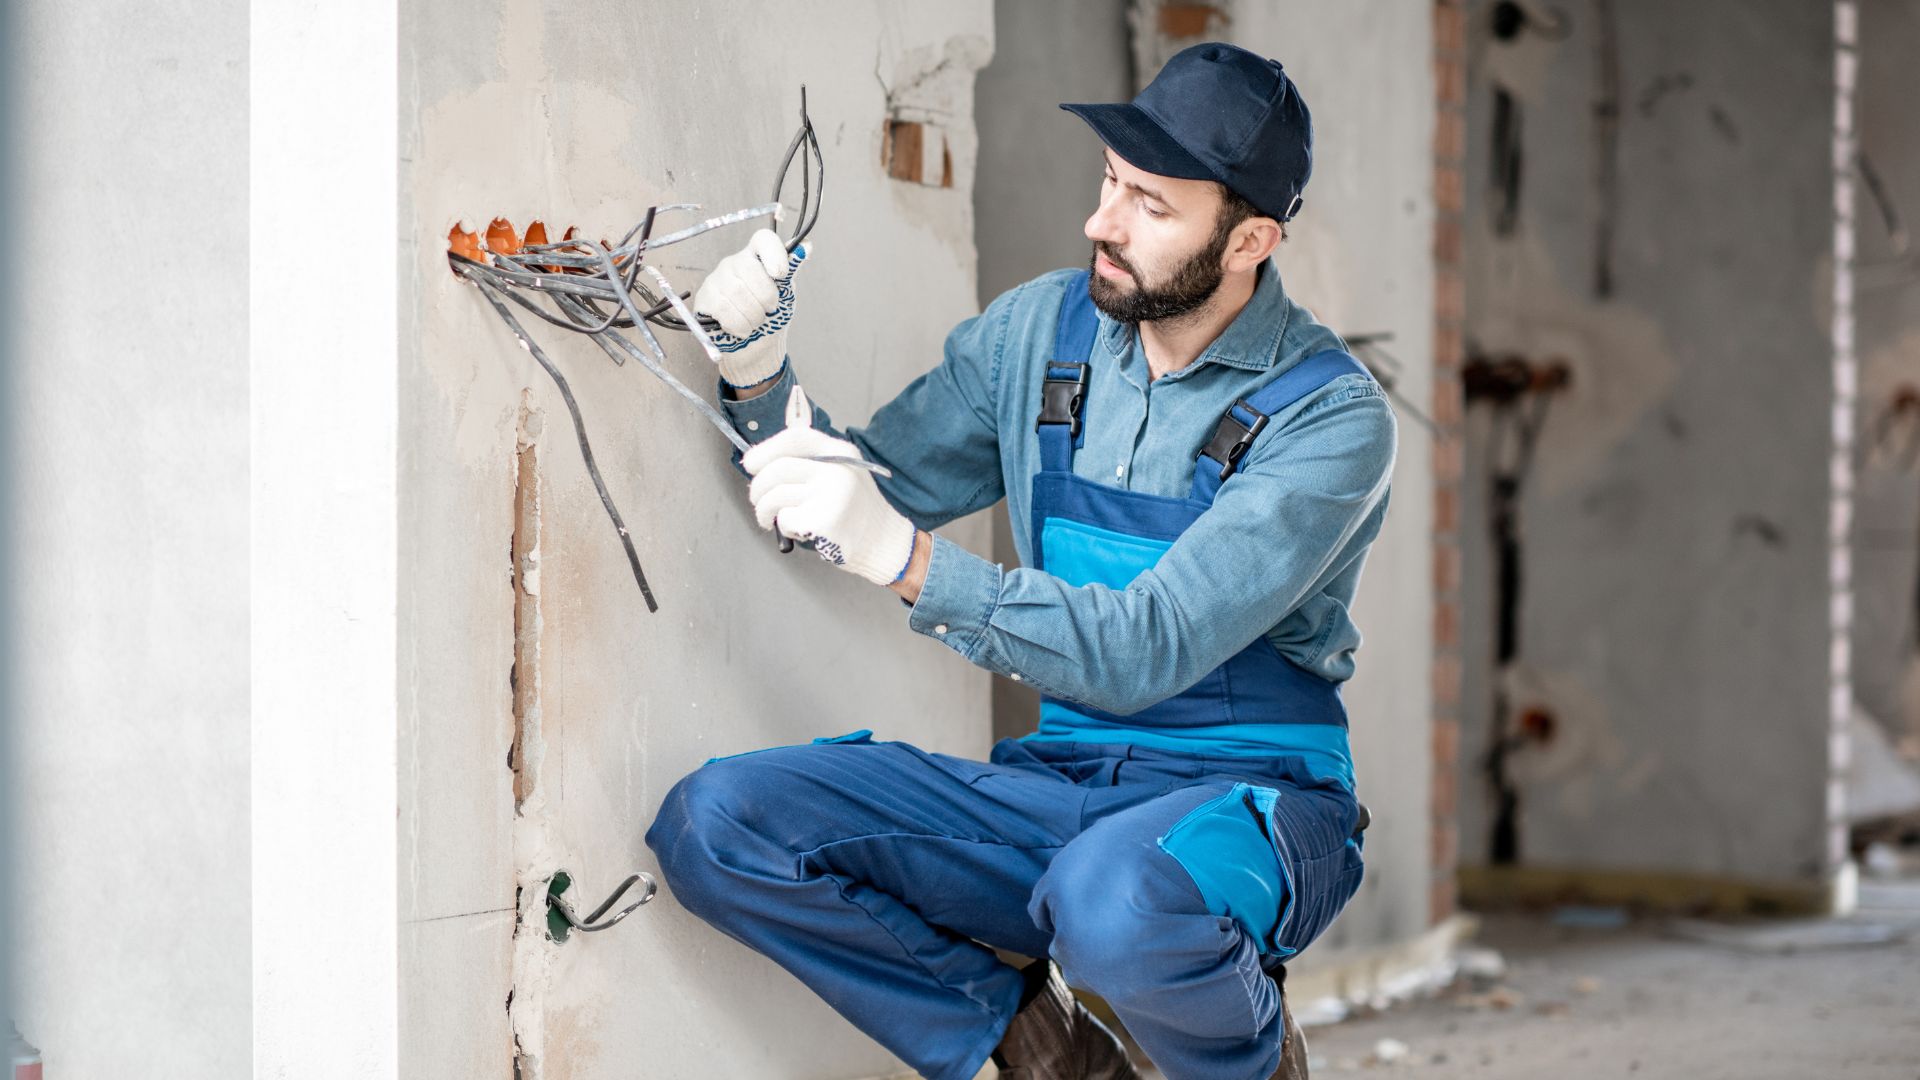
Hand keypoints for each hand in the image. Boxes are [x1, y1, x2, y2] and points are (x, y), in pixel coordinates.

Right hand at [693, 228, 808, 388]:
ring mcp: (716, 279)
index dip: (774, 254)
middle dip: (766, 297)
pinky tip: (740, 329)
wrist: (753, 348)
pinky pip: (723, 308)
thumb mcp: (784, 293)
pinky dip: (738, 324)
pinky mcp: (705, 298)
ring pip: (737, 292)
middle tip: (768, 310)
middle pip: (750, 269)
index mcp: (756, 258)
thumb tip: (806, 246)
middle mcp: (733, 263)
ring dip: (753, 316)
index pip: (763, 239)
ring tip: (755, 323)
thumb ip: (792, 269)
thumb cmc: (769, 317)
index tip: (781, 275)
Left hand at [744, 387, 916, 586]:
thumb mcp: (844, 472)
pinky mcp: (822, 521)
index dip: (766, 449)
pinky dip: (784, 527)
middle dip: (757, 487)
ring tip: (771, 519)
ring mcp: (830, 495)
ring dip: (763, 510)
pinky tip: (799, 531)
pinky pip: (784, 519)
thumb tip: (762, 461)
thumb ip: (812, 462)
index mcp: (839, 452)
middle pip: (777, 469)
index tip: (751, 463)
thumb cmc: (855, 509)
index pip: (795, 438)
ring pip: (774, 496)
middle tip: (757, 500)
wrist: (884, 542)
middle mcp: (835, 470)